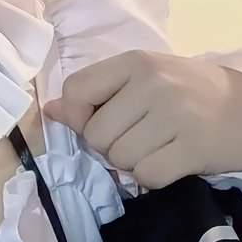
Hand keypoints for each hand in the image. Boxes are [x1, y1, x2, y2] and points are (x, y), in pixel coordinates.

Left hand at [42, 51, 241, 187]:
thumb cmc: (191, 93)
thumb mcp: (144, 80)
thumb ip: (98, 93)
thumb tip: (49, 111)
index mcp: (135, 62)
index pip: (76, 90)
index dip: (77, 116)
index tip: (97, 122)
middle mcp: (152, 84)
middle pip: (96, 135)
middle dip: (109, 147)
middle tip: (136, 138)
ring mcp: (174, 115)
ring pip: (119, 159)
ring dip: (133, 163)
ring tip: (157, 147)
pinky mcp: (193, 148)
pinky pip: (147, 176)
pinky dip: (153, 178)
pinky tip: (170, 162)